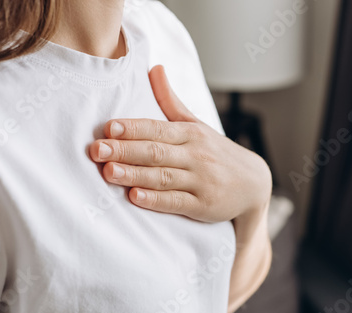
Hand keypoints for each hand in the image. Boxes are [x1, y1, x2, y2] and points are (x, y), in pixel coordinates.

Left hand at [89, 65, 271, 222]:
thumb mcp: (196, 124)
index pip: (157, 128)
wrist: (254, 183)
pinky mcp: (203, 205)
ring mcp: (200, 181)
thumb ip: (171, 101)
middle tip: (97, 150)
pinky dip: (156, 200)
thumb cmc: (217, 152)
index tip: (108, 127)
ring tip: (109, 172)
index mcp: (191, 133)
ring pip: (163, 176)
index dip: (133, 128)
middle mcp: (195, 155)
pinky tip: (135, 197)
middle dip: (125, 150)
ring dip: (135, 174)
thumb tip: (155, 68)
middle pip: (156, 151)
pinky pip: (177, 202)